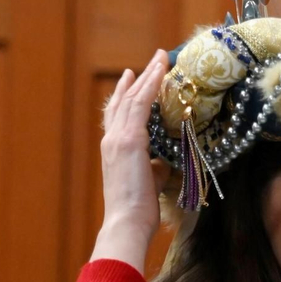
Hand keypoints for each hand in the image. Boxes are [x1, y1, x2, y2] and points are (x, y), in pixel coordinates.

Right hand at [91, 51, 171, 270]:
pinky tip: (161, 74)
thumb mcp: (150, 181)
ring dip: (149, 76)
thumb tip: (168, 158)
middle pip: (124, 100)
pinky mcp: (129, 141)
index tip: (133, 77)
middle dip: (139, 78)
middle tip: (152, 60)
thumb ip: (156, 165)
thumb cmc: (139, 209)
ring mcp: (118, 139)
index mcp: (115, 150)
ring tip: (161, 58)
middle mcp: (112, 140)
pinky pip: (140, 106)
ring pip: (133, 98)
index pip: (120, 114)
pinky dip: (151, 87)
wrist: (126, 222)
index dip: (126, 94)